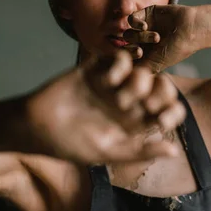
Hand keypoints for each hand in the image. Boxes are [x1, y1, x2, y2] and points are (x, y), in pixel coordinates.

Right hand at [26, 50, 185, 164]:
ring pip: (142, 72)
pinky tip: (108, 82)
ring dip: (138, 83)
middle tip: (147, 103)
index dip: (173, 111)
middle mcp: (128, 101)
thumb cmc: (71, 145)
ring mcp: (113, 84)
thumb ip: (141, 151)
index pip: (167, 110)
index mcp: (134, 122)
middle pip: (160, 87)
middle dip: (161, 91)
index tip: (162, 120)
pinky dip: (121, 67)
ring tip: (119, 99)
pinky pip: (119, 59)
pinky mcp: (97, 69)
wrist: (36, 126)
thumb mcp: (108, 152)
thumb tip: (174, 151)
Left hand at [123, 4, 199, 72]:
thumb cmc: (177, 49)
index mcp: (146, 55)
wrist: (192, 29)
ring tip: (156, 37)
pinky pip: (131, 19)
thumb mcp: (156, 65)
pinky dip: (135, 24)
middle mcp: (143, 42)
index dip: (127, 59)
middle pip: (125, 46)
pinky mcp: (145, 14)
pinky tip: (145, 26)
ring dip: (140, 36)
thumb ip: (138, 69)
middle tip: (141, 51)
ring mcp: (144, 28)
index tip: (137, 60)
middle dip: (131, 50)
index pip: (127, 58)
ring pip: (128, 33)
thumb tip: (121, 76)